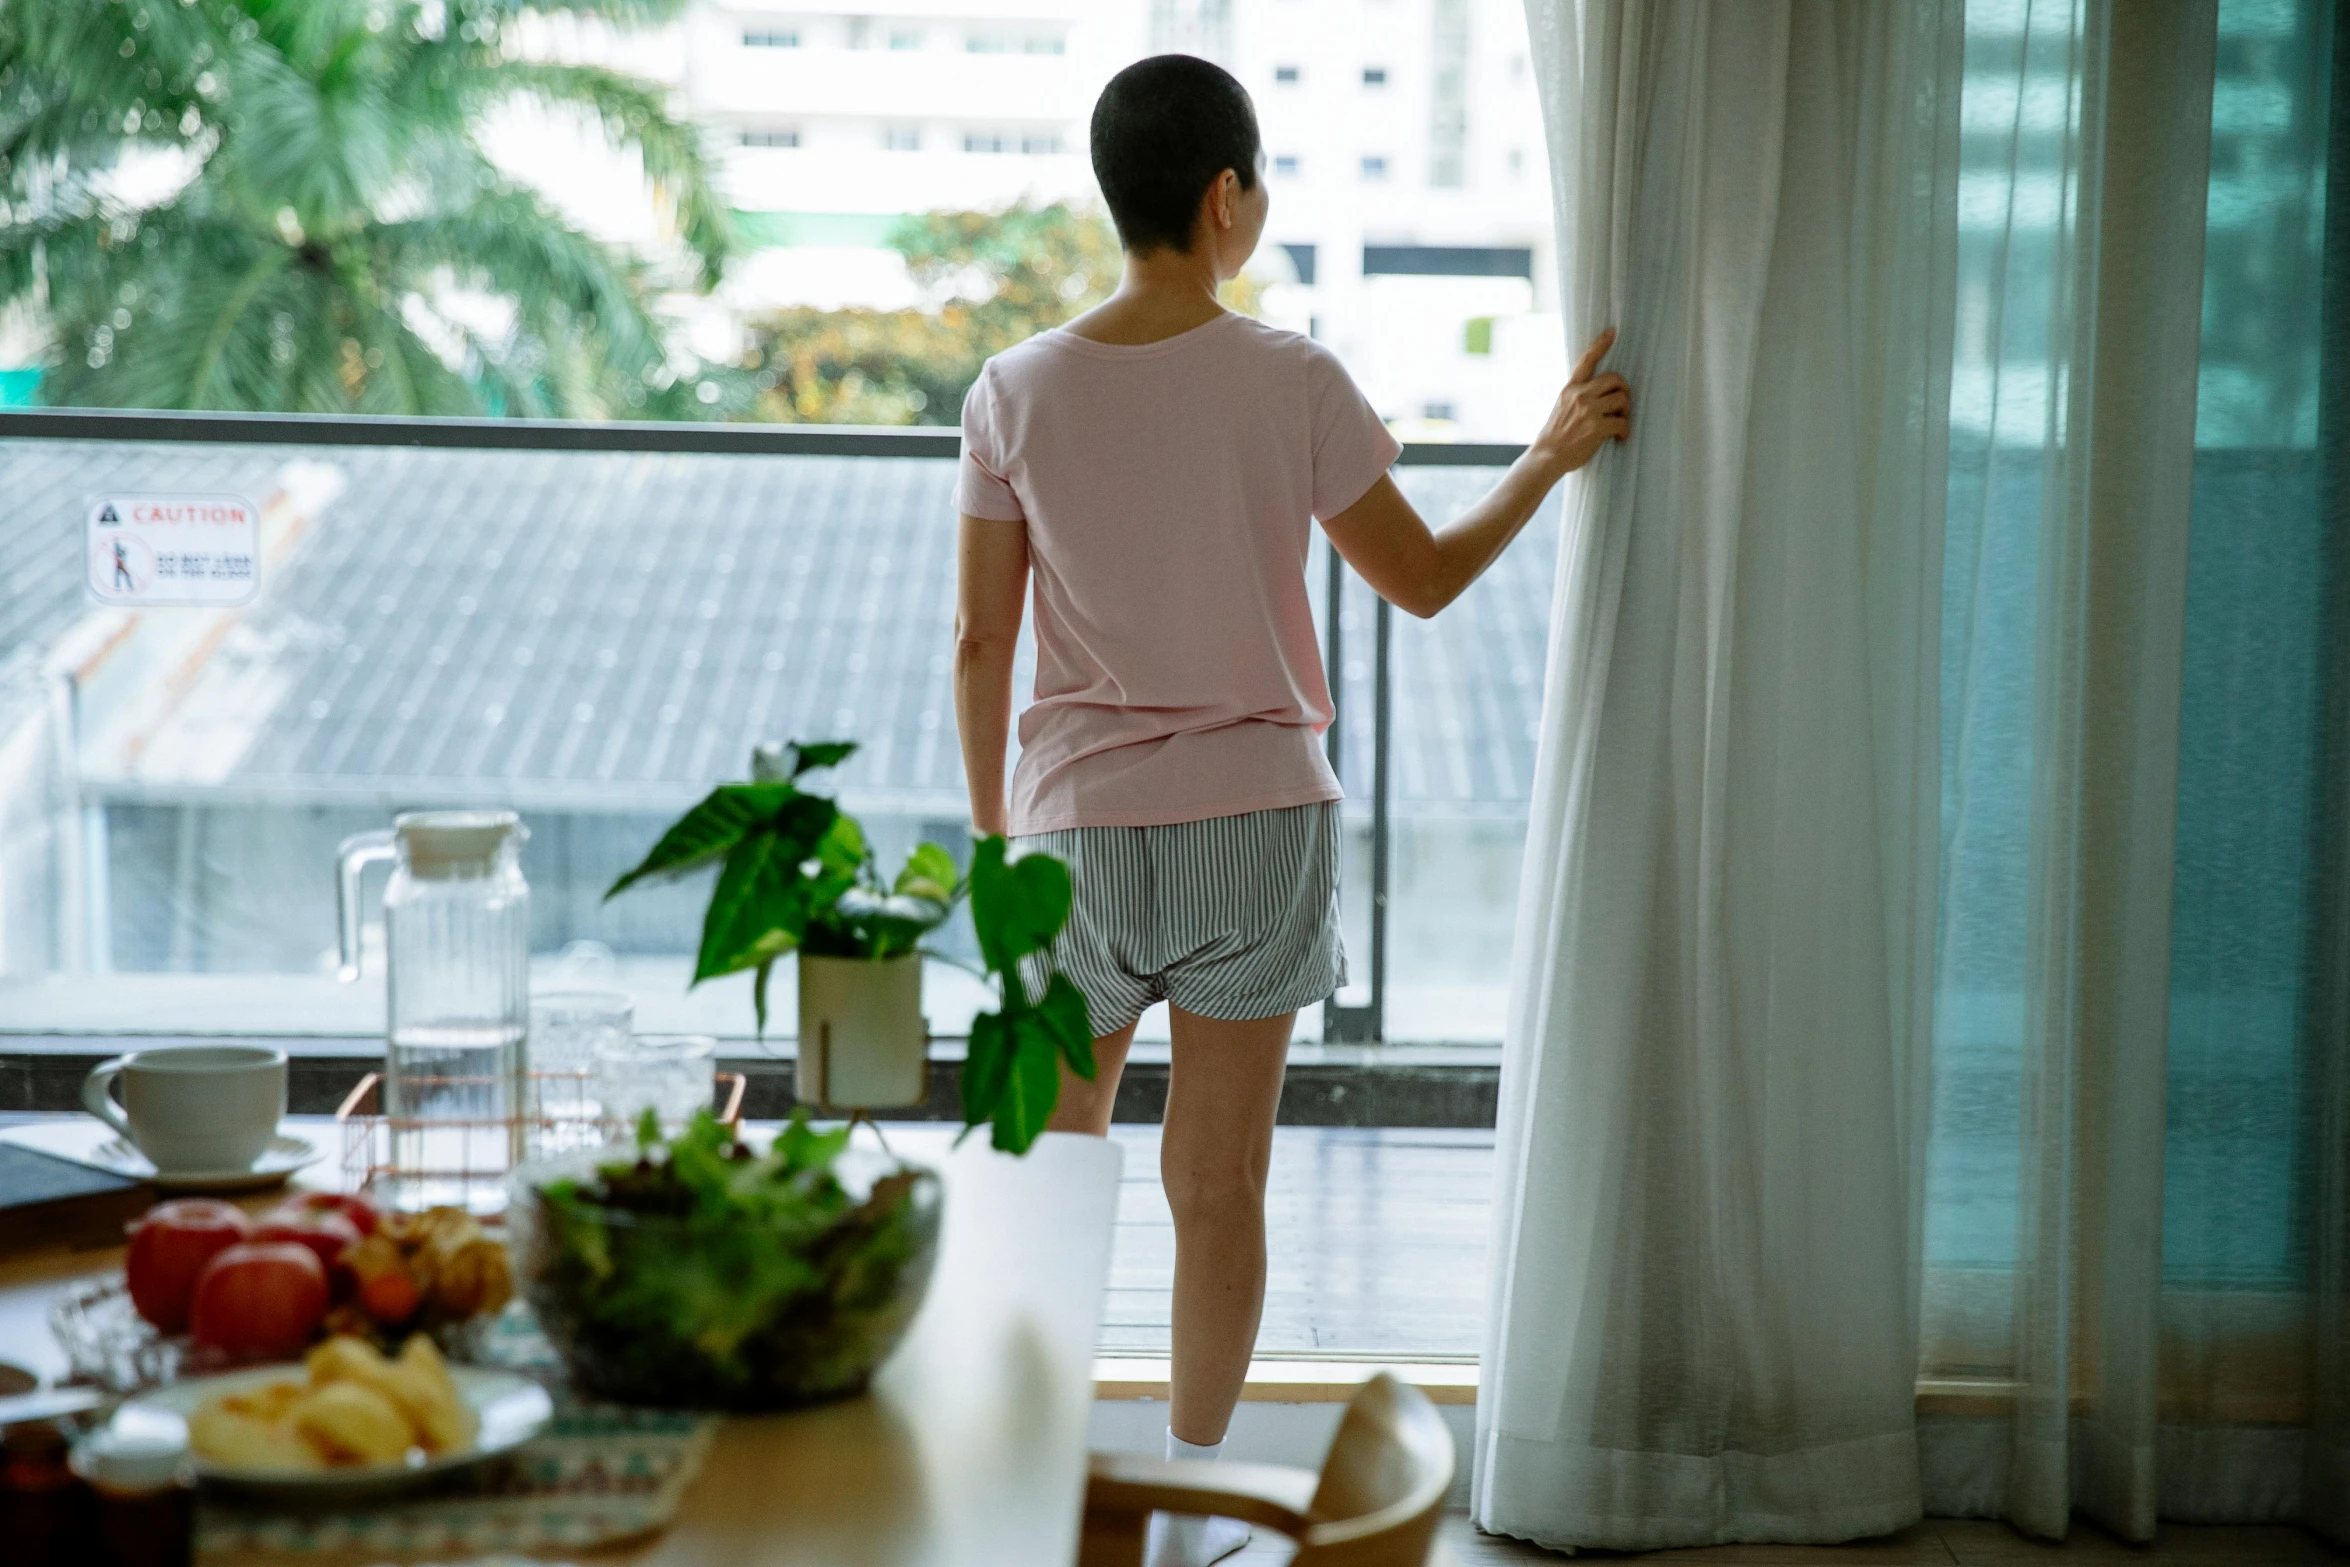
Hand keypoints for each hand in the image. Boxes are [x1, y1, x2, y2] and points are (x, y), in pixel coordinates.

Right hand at [1531, 327, 1629, 477]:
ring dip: (1625, 411)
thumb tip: (1599, 392)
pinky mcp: (1597, 427)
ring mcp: (1588, 410)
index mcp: (1570, 388)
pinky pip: (1622, 422)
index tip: (1612, 331)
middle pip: (1615, 378)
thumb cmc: (1555, 435)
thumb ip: (1577, 396)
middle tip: (1622, 404)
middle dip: (1624, 390)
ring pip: (1622, 399)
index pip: (1586, 359)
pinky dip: (1624, 431)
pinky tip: (1620, 438)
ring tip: (1619, 422)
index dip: (1601, 343)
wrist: (1547, 457)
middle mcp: (1580, 395)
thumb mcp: (1561, 406)